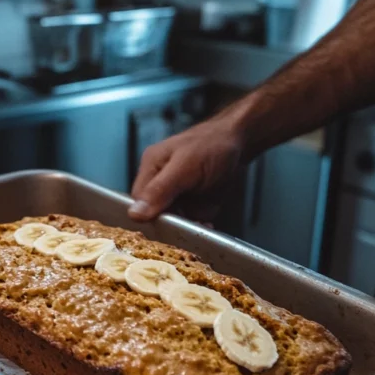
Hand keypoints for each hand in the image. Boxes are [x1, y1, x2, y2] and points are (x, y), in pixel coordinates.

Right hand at [128, 117, 245, 221]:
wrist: (240, 143)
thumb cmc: (211, 145)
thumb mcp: (184, 166)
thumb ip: (160, 190)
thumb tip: (134, 214)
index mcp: (151, 169)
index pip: (137, 203)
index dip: (147, 217)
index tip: (163, 226)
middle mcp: (160, 185)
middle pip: (152, 216)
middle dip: (167, 226)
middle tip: (182, 231)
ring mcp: (177, 197)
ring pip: (171, 223)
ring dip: (183, 230)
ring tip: (198, 226)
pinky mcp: (193, 207)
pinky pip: (189, 224)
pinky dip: (196, 229)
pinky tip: (205, 226)